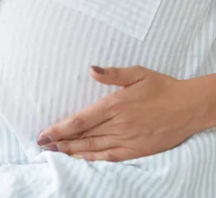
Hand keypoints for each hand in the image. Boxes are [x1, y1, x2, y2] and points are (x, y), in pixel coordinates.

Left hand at [37, 65, 199, 161]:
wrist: (188, 107)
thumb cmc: (161, 87)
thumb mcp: (137, 73)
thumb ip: (112, 73)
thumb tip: (90, 70)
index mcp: (116, 104)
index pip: (81, 120)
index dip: (60, 128)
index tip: (44, 133)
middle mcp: (119, 124)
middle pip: (83, 137)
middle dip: (60, 141)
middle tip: (41, 145)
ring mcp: (128, 140)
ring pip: (94, 149)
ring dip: (72, 152)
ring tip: (55, 152)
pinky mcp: (137, 150)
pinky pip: (110, 157)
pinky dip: (94, 159)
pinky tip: (82, 159)